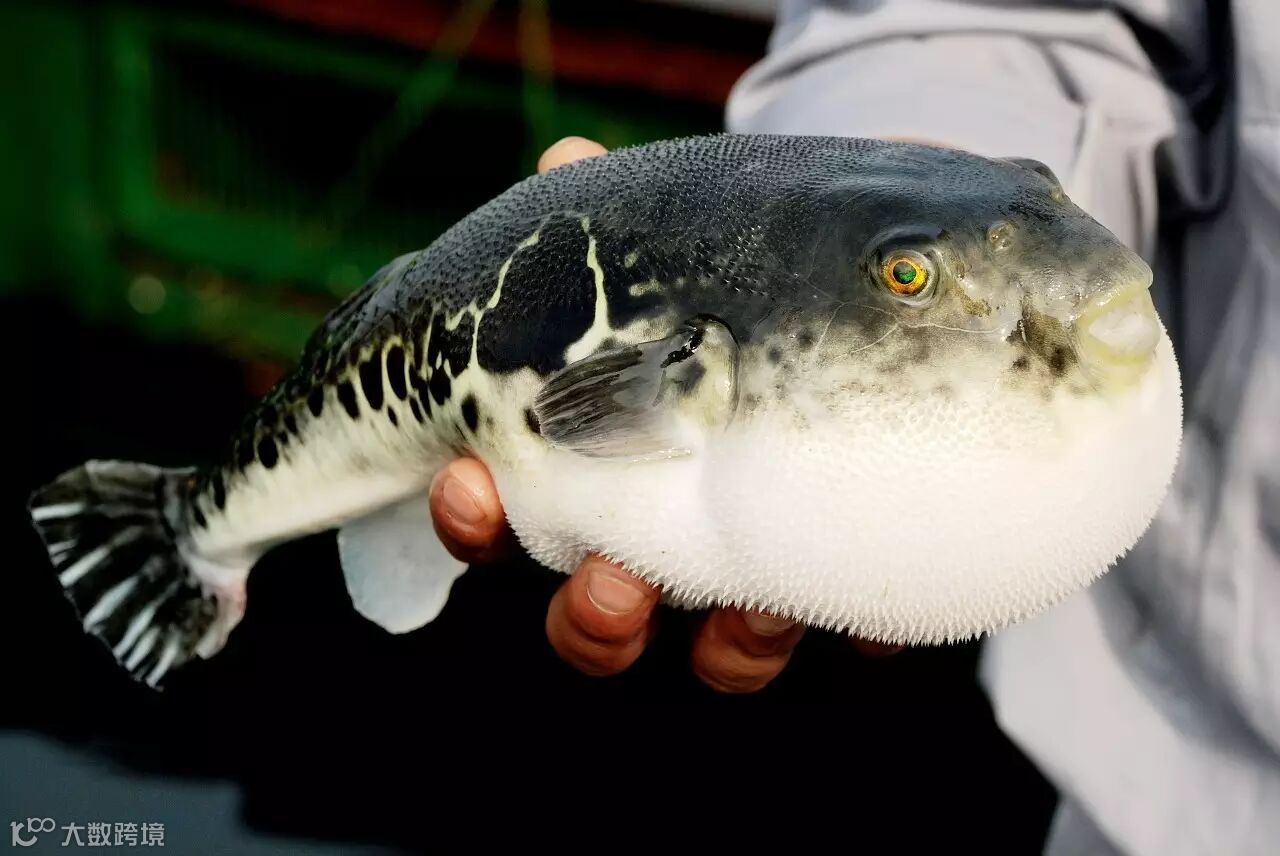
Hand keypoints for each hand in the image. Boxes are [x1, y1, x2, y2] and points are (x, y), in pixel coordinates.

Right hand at [428, 136, 901, 692]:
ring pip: (722, 656)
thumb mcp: (675, 255)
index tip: (467, 481)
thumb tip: (568, 159)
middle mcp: (671, 545)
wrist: (863, 306)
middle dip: (592, 618)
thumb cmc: (734, 289)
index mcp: (603, 475)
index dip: (475, 520)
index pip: (509, 524)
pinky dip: (859, 623)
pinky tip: (871, 593)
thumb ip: (618, 227)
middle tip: (608, 581)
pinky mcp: (855, 576)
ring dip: (722, 647)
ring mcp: (762, 571)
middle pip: (601, 624)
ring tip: (742, 608)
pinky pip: (857, 630)